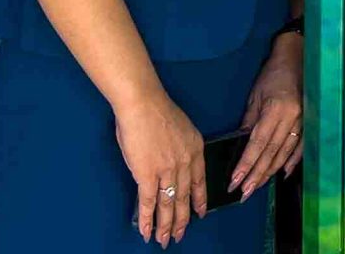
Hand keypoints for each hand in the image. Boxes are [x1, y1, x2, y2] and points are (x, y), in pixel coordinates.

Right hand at [115, 91, 204, 246]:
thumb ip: (182, 147)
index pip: (200, 181)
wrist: (143, 104)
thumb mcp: (183, 129)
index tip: (200, 213)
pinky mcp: (147, 174)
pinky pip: (149, 202)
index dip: (199, 200)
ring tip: (164, 240)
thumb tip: (174, 161)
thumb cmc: (158, 111)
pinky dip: (148, 219)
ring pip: (168, 204)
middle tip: (179, 235)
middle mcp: (185, 163)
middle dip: (182, 220)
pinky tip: (147, 231)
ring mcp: (167, 170)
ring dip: (166, 225)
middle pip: (184, 197)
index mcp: (195, 150)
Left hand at [231, 34, 303, 199]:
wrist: (297, 57)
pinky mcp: (310, 121)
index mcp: (276, 109)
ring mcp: (304, 120)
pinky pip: (301, 146)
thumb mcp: (256, 95)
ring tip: (257, 187)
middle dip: (256, 175)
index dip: (246, 164)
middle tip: (243, 193)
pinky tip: (283, 174)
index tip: (235, 181)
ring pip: (285, 153)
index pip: (258, 144)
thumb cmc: (273, 73)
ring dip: (270, 172)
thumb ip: (250, 120)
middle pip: (272, 153)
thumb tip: (242, 144)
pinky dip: (292, 162)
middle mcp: (291, 118)